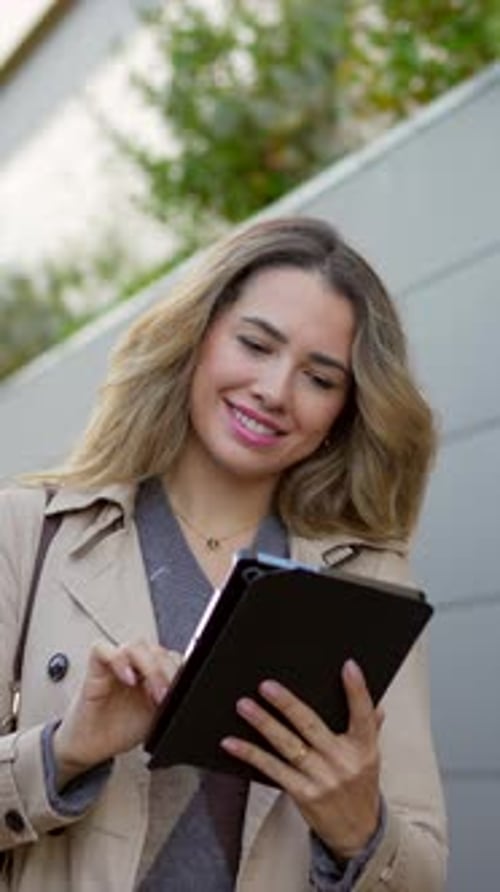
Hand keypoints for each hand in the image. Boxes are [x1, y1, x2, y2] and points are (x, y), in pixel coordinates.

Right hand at [53, 640, 181, 787]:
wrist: (90, 747)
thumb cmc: (120, 731)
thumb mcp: (155, 718)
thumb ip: (170, 702)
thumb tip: (191, 696)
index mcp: (153, 674)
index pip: (171, 657)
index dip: (179, 670)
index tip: (184, 690)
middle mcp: (135, 665)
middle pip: (157, 649)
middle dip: (168, 671)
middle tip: (168, 696)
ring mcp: (115, 664)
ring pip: (136, 645)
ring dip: (150, 666)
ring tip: (154, 691)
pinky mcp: (94, 669)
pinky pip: (103, 649)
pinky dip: (118, 660)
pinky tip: (128, 678)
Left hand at [221, 659, 382, 860]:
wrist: (359, 835)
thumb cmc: (361, 789)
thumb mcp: (371, 758)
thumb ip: (370, 728)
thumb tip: (376, 704)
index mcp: (364, 749)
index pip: (364, 715)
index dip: (357, 690)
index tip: (348, 667)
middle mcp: (343, 762)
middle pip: (312, 726)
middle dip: (287, 704)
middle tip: (267, 686)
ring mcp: (322, 779)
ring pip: (288, 745)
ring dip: (263, 724)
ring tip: (245, 706)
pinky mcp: (303, 794)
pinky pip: (273, 770)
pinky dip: (251, 755)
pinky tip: (233, 743)